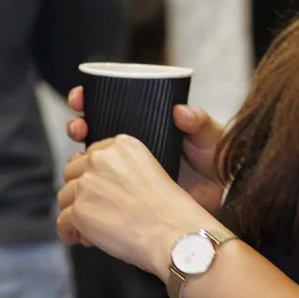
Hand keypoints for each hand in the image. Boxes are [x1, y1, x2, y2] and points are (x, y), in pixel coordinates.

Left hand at [57, 135, 213, 279]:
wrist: (177, 236)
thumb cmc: (170, 212)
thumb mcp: (148, 173)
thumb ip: (118, 170)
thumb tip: (84, 181)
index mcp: (121, 145)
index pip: (91, 156)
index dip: (93, 177)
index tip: (101, 192)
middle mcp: (100, 159)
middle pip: (72, 173)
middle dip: (80, 193)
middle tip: (94, 212)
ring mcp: (87, 184)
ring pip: (65, 197)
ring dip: (74, 213)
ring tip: (89, 230)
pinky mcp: (79, 210)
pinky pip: (62, 222)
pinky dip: (68, 232)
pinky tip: (77, 238)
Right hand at [65, 86, 225, 214]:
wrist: (222, 199)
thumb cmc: (217, 161)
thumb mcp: (209, 135)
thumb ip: (198, 121)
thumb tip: (180, 111)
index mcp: (144, 125)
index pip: (108, 106)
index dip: (88, 99)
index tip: (81, 98)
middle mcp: (129, 147)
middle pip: (91, 132)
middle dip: (76, 126)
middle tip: (78, 128)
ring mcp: (125, 171)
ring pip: (89, 163)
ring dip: (76, 160)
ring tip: (78, 157)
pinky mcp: (126, 196)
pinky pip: (99, 194)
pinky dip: (87, 194)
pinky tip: (83, 191)